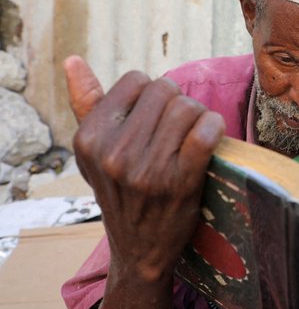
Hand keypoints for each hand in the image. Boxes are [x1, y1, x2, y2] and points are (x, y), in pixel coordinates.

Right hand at [64, 56, 224, 308]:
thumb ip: (87, 103)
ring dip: (198, 116)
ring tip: (193, 135)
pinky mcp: (180, 181)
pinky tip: (211, 135)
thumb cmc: (122, 191)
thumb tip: (74, 60)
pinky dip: (214, 127)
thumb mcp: (95, 152)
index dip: (151, 95)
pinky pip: (206, 131)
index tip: (154, 118)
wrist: (140, 249)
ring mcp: (147, 169)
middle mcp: (113, 152)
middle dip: (177, 103)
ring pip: (188, 107)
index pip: (136, 80)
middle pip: (165, 90)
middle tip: (178, 128)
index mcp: (90, 138)